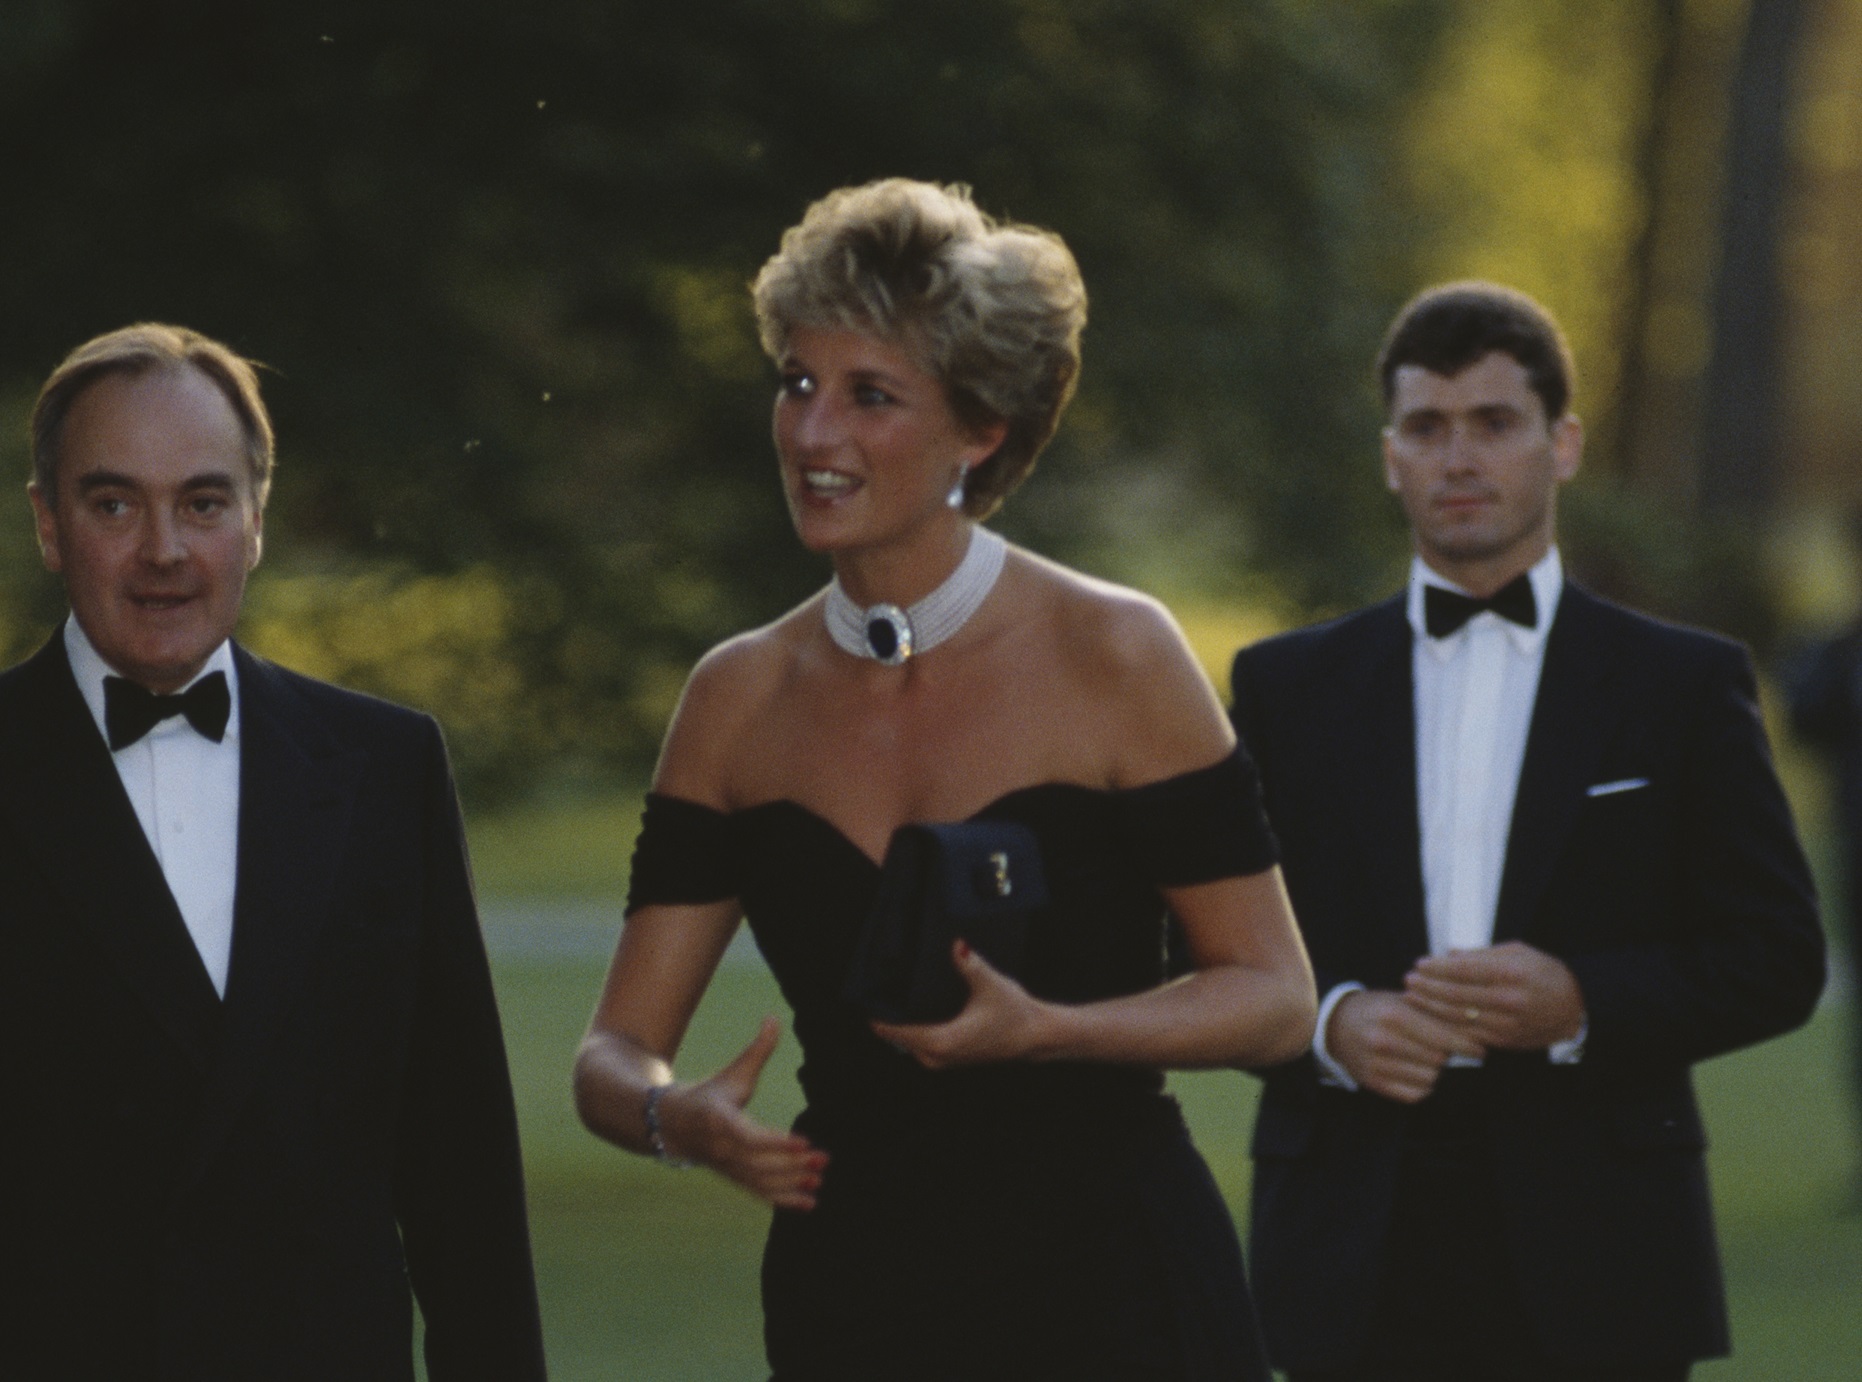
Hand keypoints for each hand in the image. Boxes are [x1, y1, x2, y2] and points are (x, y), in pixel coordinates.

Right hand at [657, 1016, 826, 1210]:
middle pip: (759, 1163)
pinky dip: (783, 1201)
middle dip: (792, 1165)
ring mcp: (728, 1168)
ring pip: (761, 1182)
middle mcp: (722, 1149)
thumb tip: (773, 1017)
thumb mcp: (732, 1072)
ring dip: (792, 1184)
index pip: (749, 1137)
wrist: (674, 1125)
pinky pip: (759, 1194)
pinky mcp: (734, 1179)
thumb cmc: (710, 1095)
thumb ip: (757, 1050)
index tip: (804, 1142)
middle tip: (823, 1160)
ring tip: (820, 1180)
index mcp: (719, 1120)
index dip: (776, 1142)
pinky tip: (810, 1204)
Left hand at [871, 941, 1051, 1069]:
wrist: (1036, 1036)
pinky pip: (920, 1046)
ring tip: (890, 997)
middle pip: (898, 1038)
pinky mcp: (950, 1058)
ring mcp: (944, 1060)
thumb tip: (957, 944)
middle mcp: (938, 1056)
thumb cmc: (1014, 1013)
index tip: (862, 998)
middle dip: (886, 1017)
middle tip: (876, 988)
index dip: (877, 1016)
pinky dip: (912, 1031)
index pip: (896, 1032)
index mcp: (942, 1042)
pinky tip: (912, 1011)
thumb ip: (971, 964)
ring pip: (908, 1044)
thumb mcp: (991, 984)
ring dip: (900, 1026)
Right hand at [1326, 989, 1483, 1102]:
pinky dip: (1422, 1086)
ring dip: (1435, 1071)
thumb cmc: (1378, 1009)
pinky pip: (1414, 1094)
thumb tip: (1475, 1026)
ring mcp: (1376, 1063)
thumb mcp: (1402, 1000)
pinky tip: (1416, 1072)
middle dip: (1448, 1055)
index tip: (1481, 1049)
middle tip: (1447, 1050)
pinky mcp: (1372, 1083)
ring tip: (1427, 1059)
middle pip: (1439, 1059)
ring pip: (1429, 1078)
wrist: (1335, 1024)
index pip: (1444, 1036)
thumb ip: (1434, 1012)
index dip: (1467, 1045)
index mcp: (1395, 1015)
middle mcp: (1384, 1040)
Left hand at [1404, 941, 1584, 1050]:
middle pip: (1456, 994)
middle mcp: (1509, 999)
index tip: (1419, 964)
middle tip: (1408, 980)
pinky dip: (1446, 1024)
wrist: (1575, 1009)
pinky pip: (1468, 1033)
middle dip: (1427, 987)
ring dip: (1430, 1006)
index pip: (1463, 970)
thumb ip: (1482, 954)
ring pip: (1458, 1016)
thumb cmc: (1545, 974)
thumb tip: (1448, 954)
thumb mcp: (1518, 953)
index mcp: (1512, 973)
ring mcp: (1506, 1023)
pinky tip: (1431, 1016)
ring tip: (1413, 996)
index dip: (1437, 968)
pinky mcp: (1504, 1040)